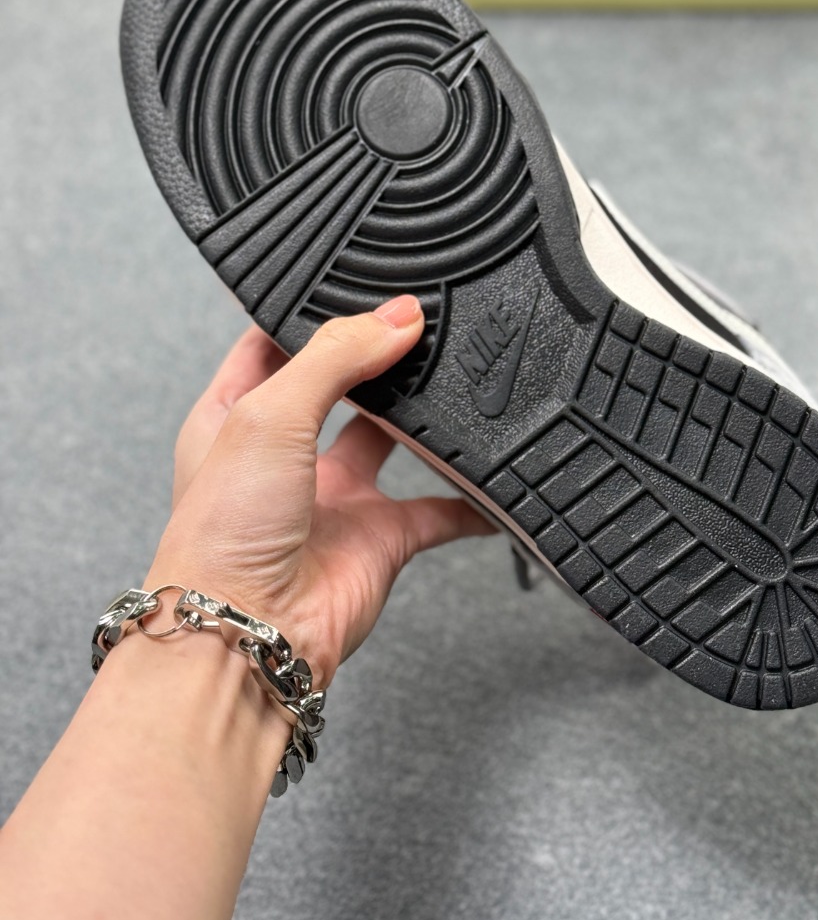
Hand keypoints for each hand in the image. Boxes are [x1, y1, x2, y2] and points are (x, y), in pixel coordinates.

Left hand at [146, 295, 493, 685]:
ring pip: (392, 440)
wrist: (249, 636)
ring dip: (423, 416)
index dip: (309, 314)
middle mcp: (283, 454)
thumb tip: (397, 317)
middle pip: (341, 385)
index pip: (270, 344)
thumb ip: (336, 356)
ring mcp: (333, 498)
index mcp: (233, 416)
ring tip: (456, 374)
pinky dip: (470, 498)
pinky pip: (438, 510)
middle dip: (377, 357)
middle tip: (420, 323)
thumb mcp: (268, 412)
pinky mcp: (378, 540)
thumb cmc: (222, 535)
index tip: (356, 283)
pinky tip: (493, 477)